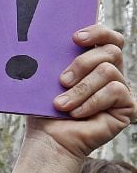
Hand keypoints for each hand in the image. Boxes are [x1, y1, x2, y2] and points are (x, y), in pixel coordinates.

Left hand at [29, 25, 135, 158]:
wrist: (48, 140)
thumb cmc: (45, 110)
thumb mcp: (48, 80)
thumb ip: (56, 58)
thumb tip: (49, 39)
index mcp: (94, 63)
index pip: (109, 37)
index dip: (98, 32)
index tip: (75, 38)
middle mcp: (111, 74)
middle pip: (110, 50)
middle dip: (82, 63)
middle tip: (62, 80)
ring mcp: (120, 90)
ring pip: (108, 71)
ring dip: (81, 89)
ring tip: (62, 105)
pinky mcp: (127, 107)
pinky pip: (115, 91)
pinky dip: (92, 102)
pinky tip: (77, 114)